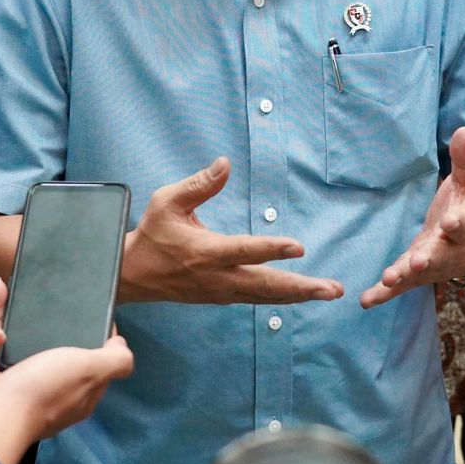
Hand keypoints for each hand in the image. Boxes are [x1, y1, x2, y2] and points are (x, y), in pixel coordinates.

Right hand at [0, 276, 135, 463]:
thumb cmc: (44, 389)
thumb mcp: (90, 370)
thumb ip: (116, 359)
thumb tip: (122, 346)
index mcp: (79, 391)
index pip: (93, 361)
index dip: (93, 335)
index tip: (87, 307)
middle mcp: (50, 390)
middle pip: (51, 345)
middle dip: (42, 317)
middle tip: (38, 291)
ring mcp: (17, 387)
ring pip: (16, 341)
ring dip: (7, 315)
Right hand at [118, 157, 344, 304]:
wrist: (132, 275)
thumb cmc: (152, 235)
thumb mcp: (166, 202)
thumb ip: (198, 185)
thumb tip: (225, 163)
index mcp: (205, 252)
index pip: (244, 250)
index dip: (271, 248)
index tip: (298, 247)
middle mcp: (217, 277)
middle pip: (265, 285)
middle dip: (301, 287)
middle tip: (332, 289)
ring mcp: (221, 292)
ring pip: (265, 297)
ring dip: (299, 295)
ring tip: (329, 292)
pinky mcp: (222, 297)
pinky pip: (257, 299)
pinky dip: (281, 298)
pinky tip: (301, 294)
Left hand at [360, 126, 464, 308]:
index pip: (464, 223)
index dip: (458, 223)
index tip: (451, 222)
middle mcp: (451, 248)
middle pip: (441, 253)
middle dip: (430, 257)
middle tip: (419, 260)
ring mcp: (432, 264)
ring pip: (419, 272)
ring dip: (404, 275)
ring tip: (389, 278)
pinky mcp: (416, 274)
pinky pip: (400, 287)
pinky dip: (383, 294)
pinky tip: (365, 301)